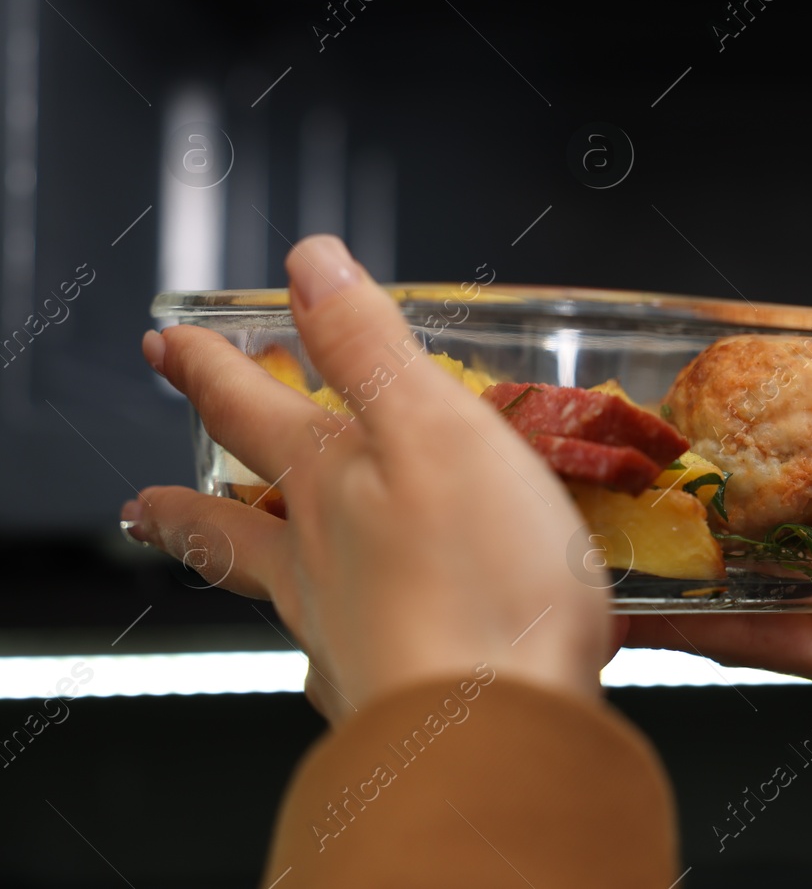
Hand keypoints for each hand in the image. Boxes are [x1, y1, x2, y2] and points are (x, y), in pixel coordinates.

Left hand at [126, 236, 611, 721]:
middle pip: (230, 518)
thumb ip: (370, 345)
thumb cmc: (478, 580)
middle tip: (142, 495)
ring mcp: (339, 632)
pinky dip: (320, 650)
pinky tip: (331, 656)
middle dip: (185, 493)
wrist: (490, 727)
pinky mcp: (383, 691)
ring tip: (206, 564)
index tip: (168, 340)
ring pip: (267, 590)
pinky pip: (330, 662)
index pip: (249, 407)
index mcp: (331, 482)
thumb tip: (308, 263)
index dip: (208, 366)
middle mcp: (317, 558)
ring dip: (229, 568)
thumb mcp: (436, 427)